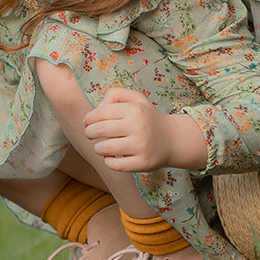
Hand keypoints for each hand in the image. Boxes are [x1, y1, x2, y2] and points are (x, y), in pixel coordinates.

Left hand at [82, 87, 208, 172]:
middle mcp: (138, 127)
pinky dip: (108, 161)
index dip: (88, 118)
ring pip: (104, 148)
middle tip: (90, 134)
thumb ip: (115, 94)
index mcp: (135, 110)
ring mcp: (141, 146)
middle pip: (100, 130)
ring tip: (101, 146)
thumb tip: (98, 108)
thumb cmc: (147, 118)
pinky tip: (111, 157)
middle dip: (89, 133)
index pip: (100, 113)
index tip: (86, 122)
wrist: (173, 140)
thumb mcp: (136, 99)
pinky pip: (115, 165)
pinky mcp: (143, 163)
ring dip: (97, 148)